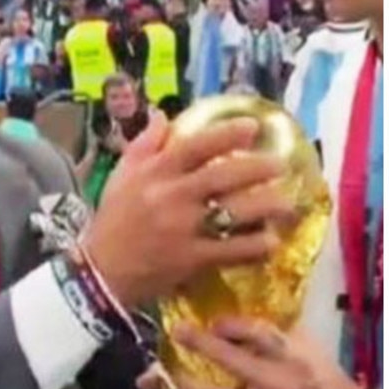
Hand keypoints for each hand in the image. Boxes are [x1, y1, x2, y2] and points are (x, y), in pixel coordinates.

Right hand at [81, 114, 293, 307]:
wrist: (100, 273)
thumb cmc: (114, 220)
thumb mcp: (122, 176)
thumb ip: (144, 145)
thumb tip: (162, 115)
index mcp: (156, 173)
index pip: (195, 146)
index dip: (226, 134)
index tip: (253, 127)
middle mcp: (172, 197)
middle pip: (223, 177)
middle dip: (257, 169)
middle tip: (282, 165)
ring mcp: (184, 230)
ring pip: (233, 213)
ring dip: (265, 207)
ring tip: (287, 203)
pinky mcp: (192, 260)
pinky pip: (230, 251)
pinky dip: (253, 247)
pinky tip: (272, 241)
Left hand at [168, 319, 377, 388]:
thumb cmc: (324, 378)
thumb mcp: (309, 347)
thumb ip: (277, 334)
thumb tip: (238, 320)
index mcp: (293, 357)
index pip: (257, 332)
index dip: (230, 324)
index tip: (214, 321)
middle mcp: (278, 384)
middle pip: (231, 360)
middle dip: (199, 343)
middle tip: (178, 330)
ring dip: (190, 386)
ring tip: (174, 376)